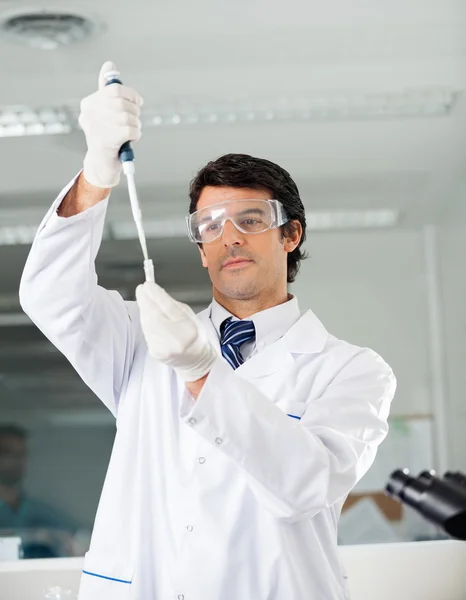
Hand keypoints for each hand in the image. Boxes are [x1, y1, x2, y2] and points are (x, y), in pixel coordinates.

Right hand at [79, 61, 142, 187]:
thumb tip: (109, 64)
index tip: (137, 102)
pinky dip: (136, 135)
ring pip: (128, 117)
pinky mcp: (105, 142)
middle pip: (122, 103)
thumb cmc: (108, 135)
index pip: (114, 89)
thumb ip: (108, 89)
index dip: (131, 94)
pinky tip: (131, 139)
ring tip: (132, 131)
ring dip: (136, 125)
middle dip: (134, 111)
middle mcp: (88, 114)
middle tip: (135, 119)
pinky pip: (130, 130)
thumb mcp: (107, 110)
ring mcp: (95, 128)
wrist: (102, 164)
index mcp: (89, 104)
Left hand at [136, 282, 217, 382]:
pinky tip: (147, 314)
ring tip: (143, 299)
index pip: (169, 308)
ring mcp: (163, 348)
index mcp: (189, 329)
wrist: (194, 360)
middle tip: (141, 288)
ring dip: (143, 309)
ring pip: (147, 323)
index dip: (156, 295)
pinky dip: (145, 320)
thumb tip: (156, 293)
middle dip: (145, 300)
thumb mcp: (190, 316)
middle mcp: (176, 340)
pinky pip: (147, 331)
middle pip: (154, 315)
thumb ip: (173, 305)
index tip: (148, 284)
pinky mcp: (154, 352)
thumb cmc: (194, 335)